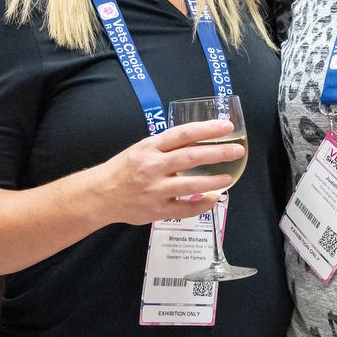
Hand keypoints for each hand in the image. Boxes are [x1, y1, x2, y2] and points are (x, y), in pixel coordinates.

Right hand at [90, 119, 246, 226]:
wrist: (100, 195)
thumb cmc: (123, 169)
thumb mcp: (141, 150)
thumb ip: (166, 147)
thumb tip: (198, 140)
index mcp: (149, 147)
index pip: (183, 134)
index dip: (207, 129)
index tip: (226, 126)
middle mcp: (153, 166)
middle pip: (191, 157)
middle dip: (218, 153)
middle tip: (237, 150)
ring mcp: (155, 190)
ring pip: (191, 185)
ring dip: (214, 181)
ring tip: (229, 177)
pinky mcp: (157, 210)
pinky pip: (185, 209)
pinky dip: (201, 205)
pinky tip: (213, 199)